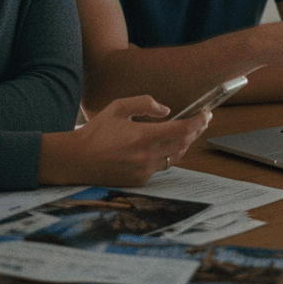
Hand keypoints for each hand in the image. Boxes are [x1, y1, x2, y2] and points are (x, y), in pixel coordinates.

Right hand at [40, 95, 211, 187]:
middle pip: (184, 144)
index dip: (198, 121)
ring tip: (188, 130)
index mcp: (143, 137)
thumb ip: (145, 104)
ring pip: (176, 156)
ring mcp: (144, 171)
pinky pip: (162, 166)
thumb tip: (167, 110)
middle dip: (196, 130)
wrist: (76, 160)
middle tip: (202, 119)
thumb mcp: (118, 107)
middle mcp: (147, 156)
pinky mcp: (140, 180)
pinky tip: (166, 145)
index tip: (206, 113)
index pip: (182, 130)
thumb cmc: (96, 132)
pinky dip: (168, 154)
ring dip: (184, 143)